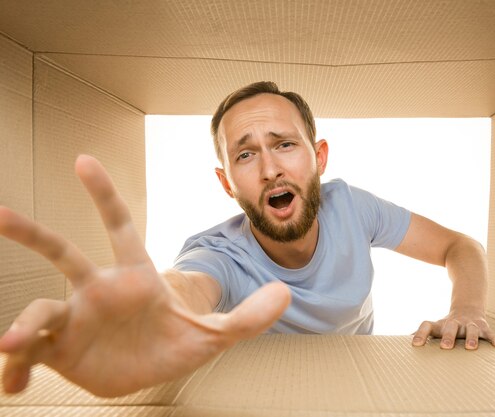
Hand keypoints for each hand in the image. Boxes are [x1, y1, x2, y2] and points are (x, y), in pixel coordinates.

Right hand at [0, 155, 290, 396]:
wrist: (154, 369)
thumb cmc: (180, 340)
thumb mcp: (218, 332)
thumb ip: (250, 315)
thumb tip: (286, 292)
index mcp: (136, 276)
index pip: (119, 226)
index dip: (103, 195)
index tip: (83, 161)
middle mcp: (98, 290)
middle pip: (61, 252)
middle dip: (30, 232)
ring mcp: (76, 320)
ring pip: (39, 312)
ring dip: (22, 326)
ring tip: (11, 345)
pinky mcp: (60, 352)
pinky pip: (31, 355)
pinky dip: (18, 368)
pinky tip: (14, 384)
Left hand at [411, 308, 494, 349]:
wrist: (467, 308)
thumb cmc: (447, 325)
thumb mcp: (435, 328)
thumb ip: (421, 335)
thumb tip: (399, 343)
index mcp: (440, 325)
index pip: (427, 326)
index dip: (420, 334)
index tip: (414, 345)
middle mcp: (454, 323)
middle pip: (450, 327)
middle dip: (448, 337)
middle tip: (445, 347)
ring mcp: (469, 324)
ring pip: (471, 330)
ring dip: (471, 338)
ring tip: (471, 348)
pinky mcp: (483, 327)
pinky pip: (489, 334)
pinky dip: (494, 339)